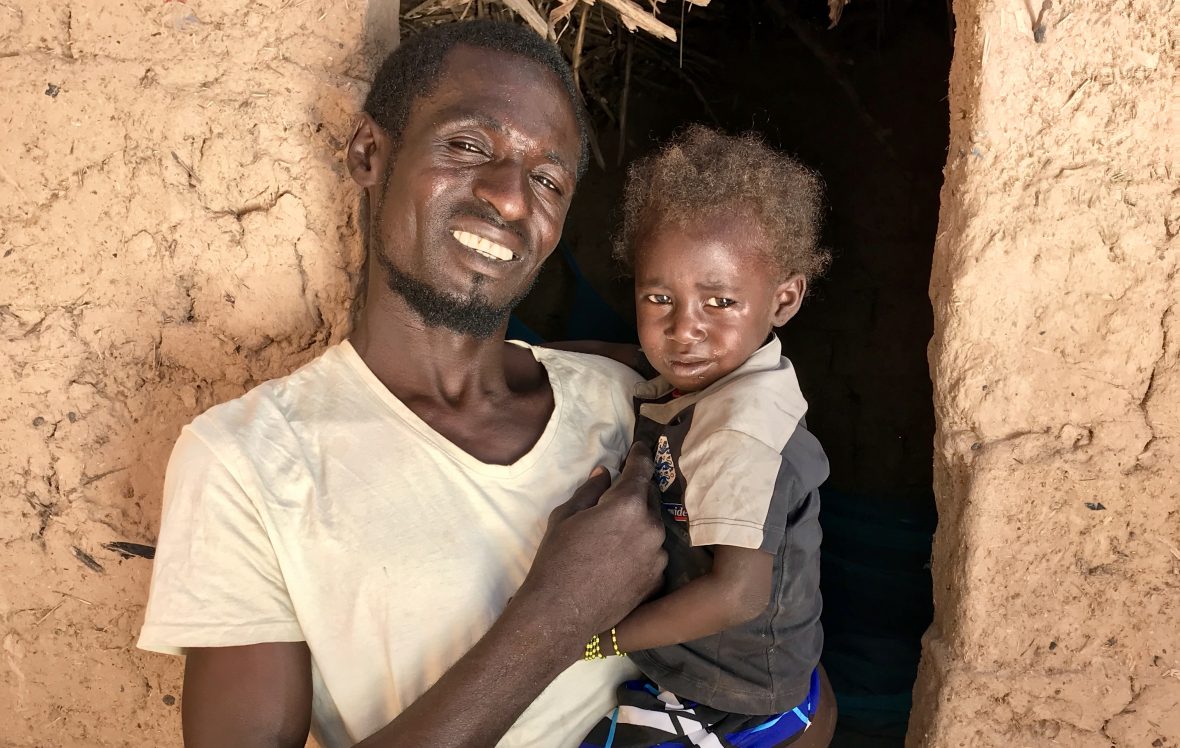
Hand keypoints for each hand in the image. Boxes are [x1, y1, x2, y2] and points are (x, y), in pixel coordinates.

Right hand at [512, 442, 665, 657]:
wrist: (561, 613)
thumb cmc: (556, 560)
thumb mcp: (565, 517)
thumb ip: (590, 491)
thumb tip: (604, 474)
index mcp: (628, 505)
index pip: (641, 469)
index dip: (641, 455)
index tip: (641, 447)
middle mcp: (651, 527)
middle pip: (648, 499)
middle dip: (633, 496)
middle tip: (614, 500)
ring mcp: (658, 555)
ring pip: (651, 529)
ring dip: (638, 526)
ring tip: (613, 539)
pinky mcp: (657, 580)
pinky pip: (652, 555)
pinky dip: (641, 552)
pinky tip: (619, 562)